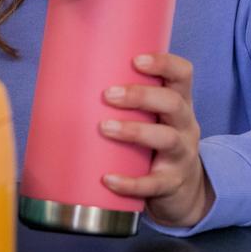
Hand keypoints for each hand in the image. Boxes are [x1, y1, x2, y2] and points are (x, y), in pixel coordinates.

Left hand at [98, 53, 214, 228]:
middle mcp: (185, 125)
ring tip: (105, 128)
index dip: (164, 63)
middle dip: (141, 96)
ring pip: (166, 138)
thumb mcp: (154, 119)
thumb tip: (65, 83)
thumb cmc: (155, 145)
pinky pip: (153, 183)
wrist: (183, 191)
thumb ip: (126, 103)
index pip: (182, 74)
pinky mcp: (172, 183)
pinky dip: (131, 182)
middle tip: (108, 95)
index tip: (136, 60)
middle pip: (173, 103)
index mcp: (180, 103)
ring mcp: (182, 155)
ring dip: (135, 131)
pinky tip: (108, 179)